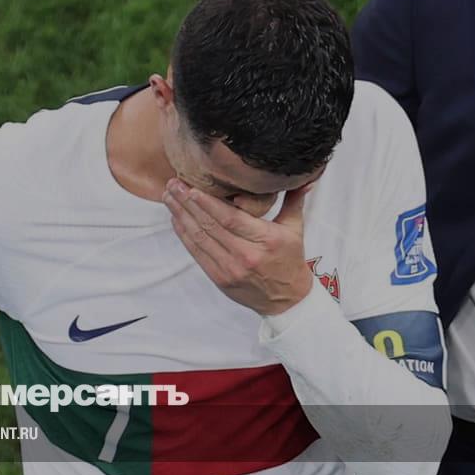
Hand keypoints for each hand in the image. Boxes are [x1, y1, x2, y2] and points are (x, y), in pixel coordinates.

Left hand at [162, 178, 314, 315]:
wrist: (286, 299)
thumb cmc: (290, 260)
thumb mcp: (295, 228)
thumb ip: (294, 199)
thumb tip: (305, 175)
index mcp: (266, 239)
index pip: (230, 218)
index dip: (208, 203)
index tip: (191, 188)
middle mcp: (246, 255)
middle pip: (210, 226)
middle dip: (187, 203)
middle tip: (172, 184)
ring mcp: (230, 269)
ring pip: (200, 238)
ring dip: (181, 216)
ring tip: (168, 197)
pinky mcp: (219, 278)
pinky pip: (197, 253)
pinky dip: (184, 235)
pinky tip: (176, 219)